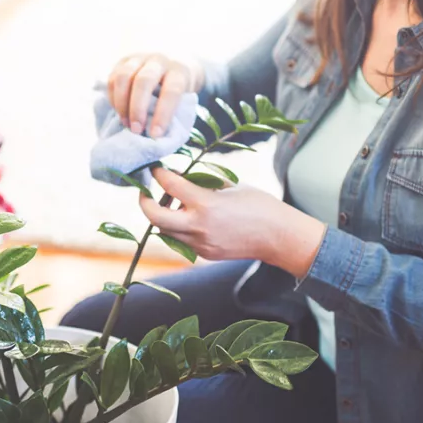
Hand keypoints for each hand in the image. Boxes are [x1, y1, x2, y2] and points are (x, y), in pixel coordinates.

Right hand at [107, 53, 204, 137]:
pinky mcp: (123, 61)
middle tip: (135, 130)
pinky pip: (112, 79)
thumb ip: (172, 114)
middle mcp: (159, 61)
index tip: (155, 135)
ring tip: (125, 123)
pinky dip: (113, 98)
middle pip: (144, 81)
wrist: (173, 66)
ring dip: (121, 103)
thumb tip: (155, 137)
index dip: (163, 114)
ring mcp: (140, 58)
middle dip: (137, 108)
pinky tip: (120, 112)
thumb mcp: (183, 100)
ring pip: (124, 76)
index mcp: (179, 71)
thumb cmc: (179, 92)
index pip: (172, 91)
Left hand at [139, 168, 326, 277]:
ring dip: (163, 216)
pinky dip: (179, 228)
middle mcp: (198, 226)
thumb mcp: (230, 185)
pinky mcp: (204, 254)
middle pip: (154, 216)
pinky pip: (181, 240)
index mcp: (206, 203)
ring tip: (173, 203)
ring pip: (165, 231)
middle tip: (145, 191)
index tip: (156, 168)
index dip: (159, 174)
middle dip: (144, 202)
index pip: (170, 185)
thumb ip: (204, 182)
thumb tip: (183, 176)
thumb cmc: (259, 205)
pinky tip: (189, 217)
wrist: (278, 236)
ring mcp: (200, 243)